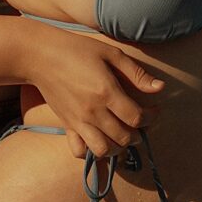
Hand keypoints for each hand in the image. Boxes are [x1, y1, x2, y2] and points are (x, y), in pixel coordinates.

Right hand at [23, 22, 164, 162]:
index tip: (153, 109)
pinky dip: (91, 151)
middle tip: (139, 122)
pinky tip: (99, 139)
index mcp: (107, 92)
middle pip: (124, 137)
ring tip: (122, 134)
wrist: (42, 55)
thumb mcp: (110, 53)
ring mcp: (78, 122)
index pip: (136, 117)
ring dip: (118, 147)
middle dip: (138, 133)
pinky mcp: (67, 126)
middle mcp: (93, 112)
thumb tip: (160, 88)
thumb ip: (136, 73)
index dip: (150, 117)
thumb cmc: (77, 49)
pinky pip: (79, 151)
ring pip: (104, 150)